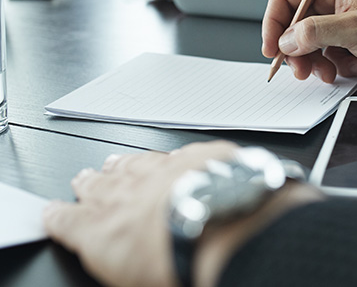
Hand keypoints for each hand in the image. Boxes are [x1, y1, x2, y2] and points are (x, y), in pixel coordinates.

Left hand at [43, 141, 321, 286]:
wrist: (222, 223)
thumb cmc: (243, 206)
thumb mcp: (252, 181)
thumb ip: (248, 176)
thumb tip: (269, 179)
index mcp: (194, 165)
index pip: (168, 162)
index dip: (153, 164)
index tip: (148, 163)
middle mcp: (156, 175)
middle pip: (131, 168)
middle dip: (119, 167)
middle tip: (108, 164)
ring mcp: (128, 197)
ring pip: (100, 186)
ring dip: (91, 183)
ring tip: (84, 180)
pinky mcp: (98, 227)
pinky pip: (67, 219)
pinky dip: (58, 216)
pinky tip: (53, 214)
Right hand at [261, 0, 356, 82]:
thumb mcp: (354, 29)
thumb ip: (315, 33)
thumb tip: (286, 41)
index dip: (273, 24)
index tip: (272, 49)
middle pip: (294, 25)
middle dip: (297, 51)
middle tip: (302, 71)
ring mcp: (338, 18)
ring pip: (309, 43)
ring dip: (317, 62)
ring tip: (332, 73)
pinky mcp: (346, 36)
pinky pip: (327, 52)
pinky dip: (335, 64)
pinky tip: (354, 65)